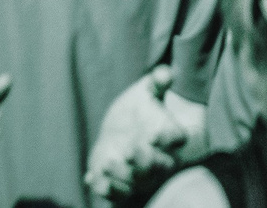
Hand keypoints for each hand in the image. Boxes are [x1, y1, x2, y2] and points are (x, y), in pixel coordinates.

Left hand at [84, 69, 204, 201]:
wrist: (129, 127)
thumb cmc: (145, 107)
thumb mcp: (150, 90)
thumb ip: (158, 81)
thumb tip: (164, 72)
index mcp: (172, 135)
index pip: (176, 140)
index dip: (167, 139)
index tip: (152, 134)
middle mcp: (161, 160)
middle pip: (158, 168)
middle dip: (144, 162)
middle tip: (129, 150)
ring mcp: (141, 175)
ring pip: (136, 183)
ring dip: (122, 176)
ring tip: (107, 163)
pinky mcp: (122, 183)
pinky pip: (117, 194)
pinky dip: (104, 188)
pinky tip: (90, 177)